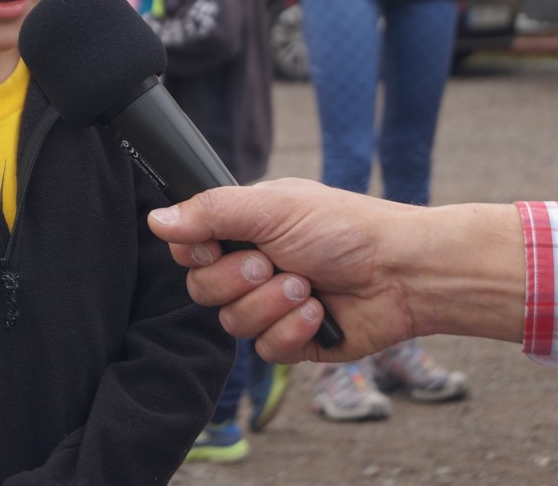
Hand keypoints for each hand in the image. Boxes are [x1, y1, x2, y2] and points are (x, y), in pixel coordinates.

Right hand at [147, 179, 418, 363]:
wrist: (402, 273)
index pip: (189, 249)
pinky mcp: (293, 340)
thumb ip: (210, 212)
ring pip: (232, 323)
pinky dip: (293, 331)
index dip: (196, 253)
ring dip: (271, 305)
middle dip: (239, 280)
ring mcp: (271, 305)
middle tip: (274, 262)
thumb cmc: (344, 227)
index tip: (214, 247)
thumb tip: (155, 220)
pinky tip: (320, 313)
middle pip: (203, 290)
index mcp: (244, 228)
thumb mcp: (272, 207)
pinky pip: (265, 350)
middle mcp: (253, 266)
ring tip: (306, 286)